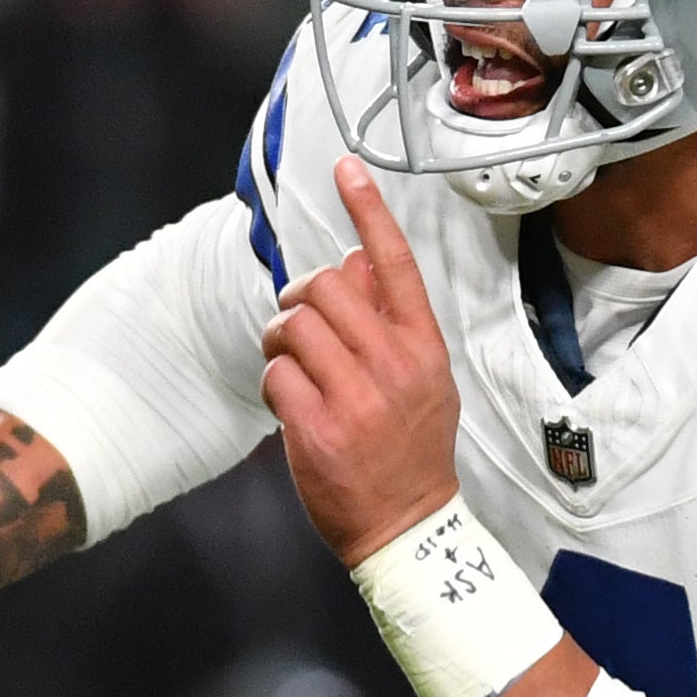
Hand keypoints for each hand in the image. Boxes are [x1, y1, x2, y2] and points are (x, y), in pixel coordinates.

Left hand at [266, 158, 461, 566]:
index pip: (395, 265)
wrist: (407, 528)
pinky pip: (275, 373)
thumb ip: (391, 322)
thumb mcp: (422, 380)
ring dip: (279, 340)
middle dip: (297, 300)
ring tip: (294, 367)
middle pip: (324, 286)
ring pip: (292, 325)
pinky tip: (291, 405)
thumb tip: (360, 260)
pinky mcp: (318, 428)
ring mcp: (356, 398)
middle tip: (298, 328)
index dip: (368, 211)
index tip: (347, 168)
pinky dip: (274, 383)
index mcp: (423, 348)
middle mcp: (393, 366)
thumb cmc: (410, 450)